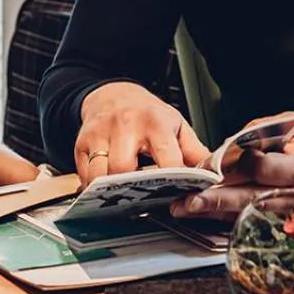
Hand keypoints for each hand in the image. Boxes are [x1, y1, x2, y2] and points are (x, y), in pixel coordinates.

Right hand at [74, 82, 211, 186]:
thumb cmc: (147, 113)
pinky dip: (92, 187)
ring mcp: (101, 133)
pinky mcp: (82, 142)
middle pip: (124, 168)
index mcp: (155, 123)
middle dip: (133, 189)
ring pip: (100, 173)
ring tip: (121, 198)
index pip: (167, 158)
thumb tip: (212, 174)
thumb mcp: (176, 125)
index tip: (176, 194)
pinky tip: (104, 190)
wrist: (113, 94)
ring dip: (110, 192)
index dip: (172, 180)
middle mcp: (126, 126)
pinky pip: (84, 173)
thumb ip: (194, 151)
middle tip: (142, 200)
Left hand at [168, 114, 293, 220]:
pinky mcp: (281, 222)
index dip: (242, 164)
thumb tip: (233, 144)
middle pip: (251, 198)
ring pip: (246, 213)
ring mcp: (289, 214)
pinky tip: (203, 212)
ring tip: (185, 208)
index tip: (220, 161)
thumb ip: (261, 130)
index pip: (267, 169)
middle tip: (189, 200)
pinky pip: (249, 219)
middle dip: (216, 199)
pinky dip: (225, 215)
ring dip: (214, 211)